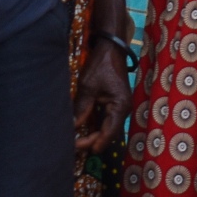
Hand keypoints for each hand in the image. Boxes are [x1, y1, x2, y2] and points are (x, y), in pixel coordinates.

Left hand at [73, 37, 132, 152]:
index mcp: (120, 107)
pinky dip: (96, 126)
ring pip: (107, 128)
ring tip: (77, 141)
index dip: (93, 142)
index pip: (108, 132)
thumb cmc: (101, 65)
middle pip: (108, 133)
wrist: (111, 48)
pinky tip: (84, 130)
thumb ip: (81, 108)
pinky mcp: (115, 104)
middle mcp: (124, 110)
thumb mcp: (88, 87)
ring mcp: (121, 107)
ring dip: (93, 135)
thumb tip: (72, 127)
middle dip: (92, 140)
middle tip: (74, 146)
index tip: (77, 148)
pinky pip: (106, 120)